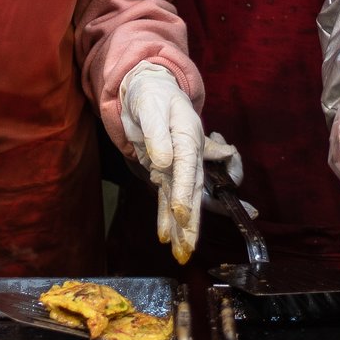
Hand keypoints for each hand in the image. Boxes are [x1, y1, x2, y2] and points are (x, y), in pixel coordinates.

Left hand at [120, 63, 203, 261]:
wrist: (148, 87)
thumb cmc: (150, 93)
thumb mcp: (148, 107)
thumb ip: (156, 133)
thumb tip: (162, 162)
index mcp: (186, 136)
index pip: (187, 168)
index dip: (185, 193)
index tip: (182, 216)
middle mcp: (187, 153)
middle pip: (191, 191)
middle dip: (190, 221)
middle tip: (189, 248)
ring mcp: (177, 163)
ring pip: (181, 199)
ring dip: (181, 227)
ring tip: (182, 252)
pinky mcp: (165, 169)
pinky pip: (167, 196)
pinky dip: (166, 217)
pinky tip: (166, 237)